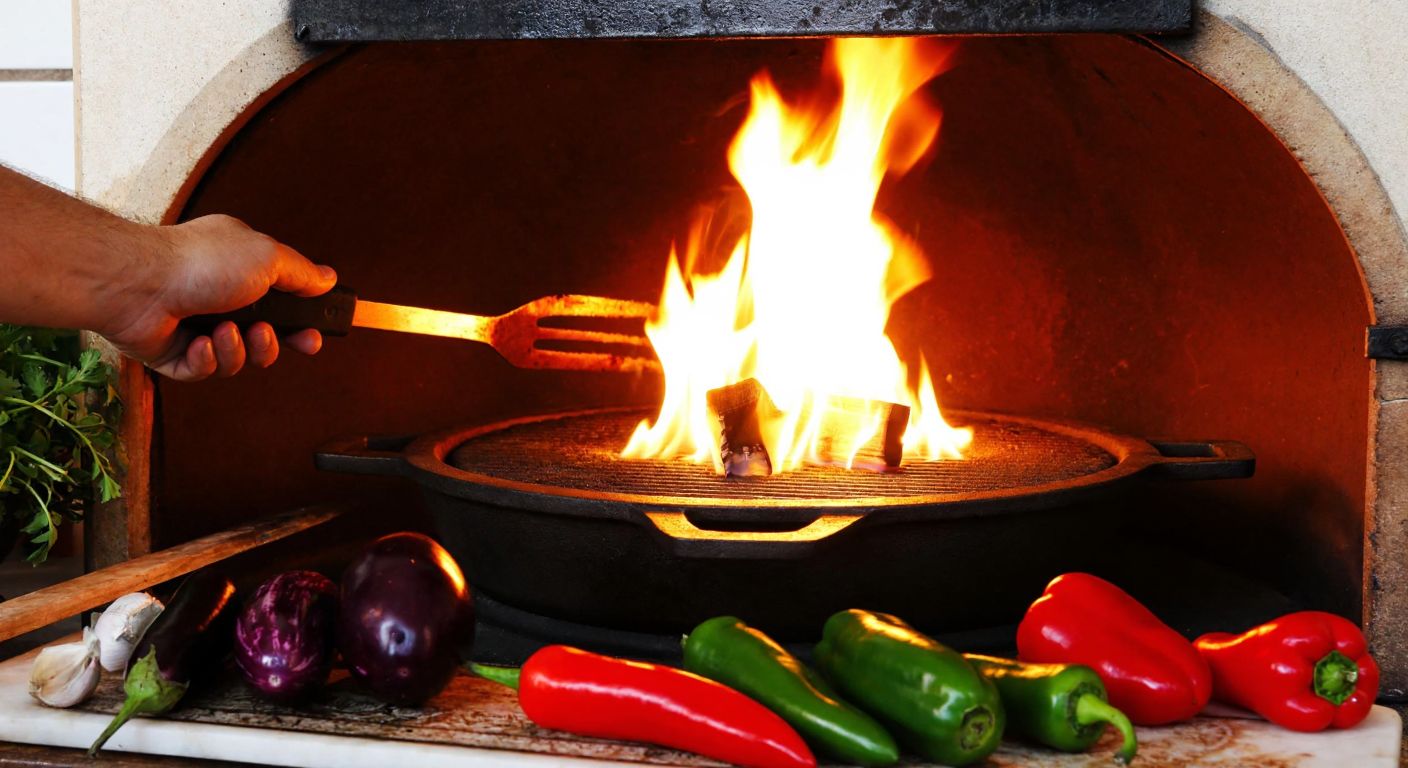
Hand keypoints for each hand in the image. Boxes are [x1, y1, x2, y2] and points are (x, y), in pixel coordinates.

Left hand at [101, 214, 337, 380]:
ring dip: (236, 349)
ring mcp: (193, 327)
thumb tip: (328, 278)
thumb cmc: (202, 263)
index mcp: (240, 270)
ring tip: (223, 332)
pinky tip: (198, 342)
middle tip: (266, 336)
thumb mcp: (268, 258)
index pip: (281, 303)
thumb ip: (302, 272)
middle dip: (269, 344)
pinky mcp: (172, 354)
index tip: (313, 336)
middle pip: (261, 338)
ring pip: (235, 358)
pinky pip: (203, 371)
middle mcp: (217, 298)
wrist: (139, 285)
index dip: (300, 324)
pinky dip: (206, 360)